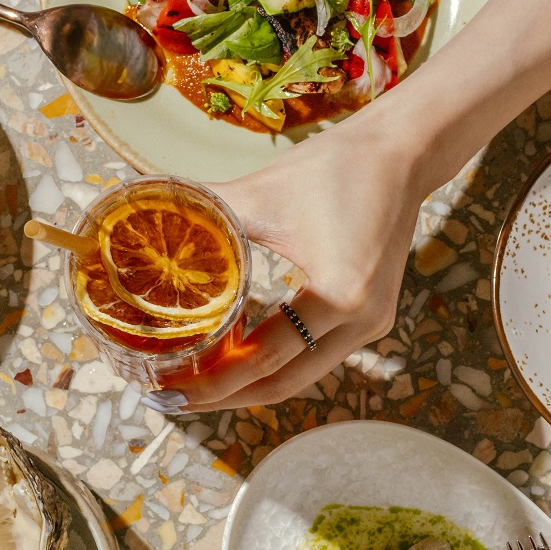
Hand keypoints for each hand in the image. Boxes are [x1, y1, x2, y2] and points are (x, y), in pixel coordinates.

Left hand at [159, 112, 431, 412]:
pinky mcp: (372, 317)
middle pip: (283, 384)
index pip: (264, 359)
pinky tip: (236, 356)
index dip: (212, 381)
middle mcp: (363, 321)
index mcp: (340, 294)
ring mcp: (372, 324)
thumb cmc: (337, 166)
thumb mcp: (262, 195)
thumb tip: (148, 218)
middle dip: (224, 396)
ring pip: (300, 375)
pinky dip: (275, 362)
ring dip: (249, 384)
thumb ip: (204, 212)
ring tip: (197, 385)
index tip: (167, 389)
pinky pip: (315, 355)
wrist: (402, 151)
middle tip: (171, 398)